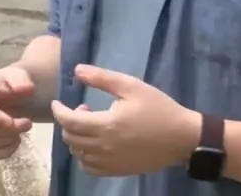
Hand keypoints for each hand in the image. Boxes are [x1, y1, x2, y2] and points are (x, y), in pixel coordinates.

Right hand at [0, 65, 35, 158]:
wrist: (12, 92)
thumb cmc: (13, 83)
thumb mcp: (18, 75)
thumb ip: (20, 80)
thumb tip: (26, 88)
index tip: (13, 122)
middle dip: (9, 130)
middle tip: (28, 123)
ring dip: (9, 140)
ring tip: (22, 130)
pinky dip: (5, 151)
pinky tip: (16, 141)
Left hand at [52, 65, 199, 177]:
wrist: (183, 137)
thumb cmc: (158, 109)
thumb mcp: (131, 86)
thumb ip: (102, 78)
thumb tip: (76, 70)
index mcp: (105, 125)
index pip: (68, 121)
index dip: (58, 111)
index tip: (57, 103)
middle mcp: (104, 147)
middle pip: (70, 138)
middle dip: (68, 122)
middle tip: (83, 110)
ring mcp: (110, 162)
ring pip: (78, 154)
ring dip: (76, 139)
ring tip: (91, 125)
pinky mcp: (118, 170)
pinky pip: (89, 168)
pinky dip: (84, 156)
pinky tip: (95, 144)